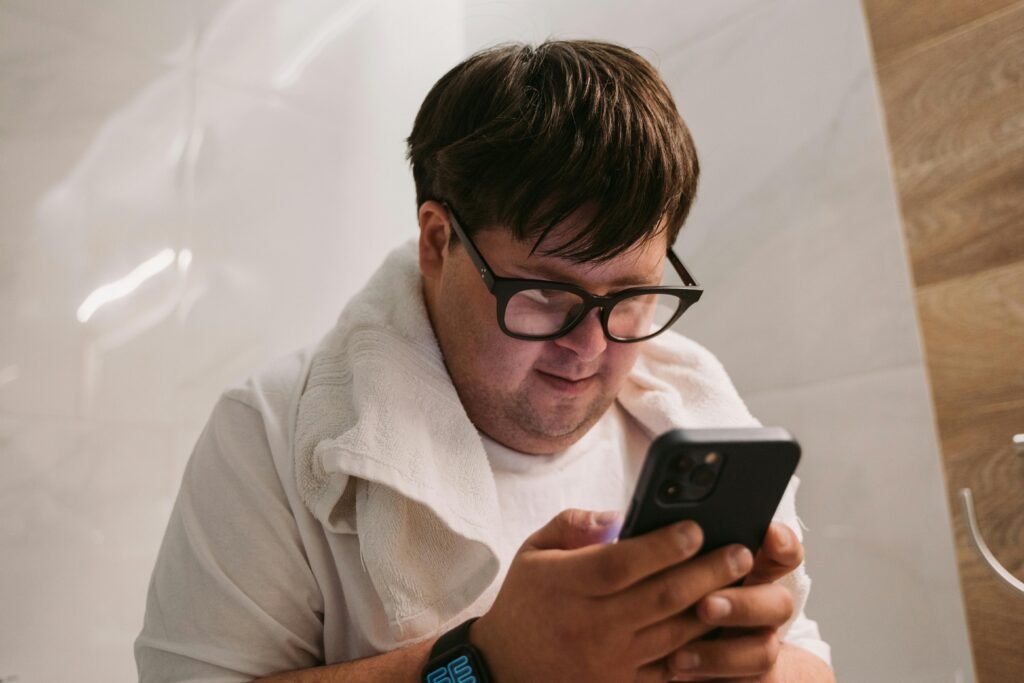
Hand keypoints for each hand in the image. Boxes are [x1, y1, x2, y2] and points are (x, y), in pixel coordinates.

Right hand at [470, 509, 753, 682]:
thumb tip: (617, 515)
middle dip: (707, 572)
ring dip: (714, 607)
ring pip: (674, 634)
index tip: (696, 528)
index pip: (622, 563)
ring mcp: (609, 661)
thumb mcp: (534, 551)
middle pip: (660, 597)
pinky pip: (671, 669)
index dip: (662, 546)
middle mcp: (590, 625)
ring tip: (741, 583)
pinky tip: (722, 626)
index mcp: (566, 585)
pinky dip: (700, 649)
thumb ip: (573, 525)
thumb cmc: (527, 599)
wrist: (504, 668)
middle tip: (740, 551)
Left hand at [666, 521, 804, 680]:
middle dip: (743, 604)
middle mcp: (763, 609)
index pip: (783, 553)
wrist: (686, 658)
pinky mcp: (751, 680)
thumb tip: (651, 532)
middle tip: (705, 605)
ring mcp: (760, 647)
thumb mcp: (674, 573)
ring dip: (722, 655)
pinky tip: (676, 675)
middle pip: (780, 603)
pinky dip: (710, 680)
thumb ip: (677, 556)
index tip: (768, 534)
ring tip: (679, 658)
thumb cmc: (673, 601)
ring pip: (763, 652)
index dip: (782, 544)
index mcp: (752, 573)